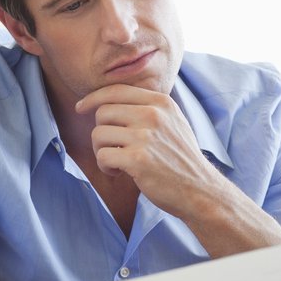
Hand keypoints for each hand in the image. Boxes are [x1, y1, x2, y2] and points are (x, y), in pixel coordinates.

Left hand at [75, 84, 225, 218]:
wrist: (200, 190)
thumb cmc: (181, 159)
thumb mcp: (173, 122)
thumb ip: (148, 107)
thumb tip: (109, 99)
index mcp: (161, 102)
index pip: (116, 90)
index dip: (93, 98)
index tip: (80, 108)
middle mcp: (153, 115)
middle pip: (103, 112)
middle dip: (101, 132)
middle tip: (112, 148)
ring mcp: (146, 136)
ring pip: (98, 134)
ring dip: (101, 152)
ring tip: (118, 163)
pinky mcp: (138, 159)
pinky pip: (103, 156)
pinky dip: (106, 167)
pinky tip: (120, 172)